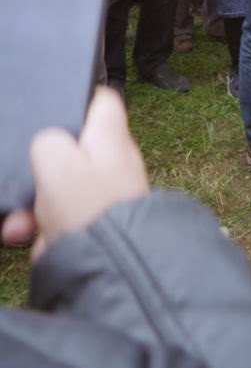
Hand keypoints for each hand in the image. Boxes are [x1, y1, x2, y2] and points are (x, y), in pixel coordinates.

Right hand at [1, 88, 148, 257]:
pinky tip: (25, 234)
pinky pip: (58, 216)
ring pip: (59, 186)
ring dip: (32, 202)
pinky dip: (39, 225)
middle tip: (26, 180)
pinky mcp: (94, 224)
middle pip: (70, 149)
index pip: (103, 101)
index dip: (78, 98)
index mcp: (111, 136)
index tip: (54, 108)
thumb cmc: (89, 208)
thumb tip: (48, 143)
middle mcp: (114, 162)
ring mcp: (105, 193)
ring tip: (19, 222)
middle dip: (39, 167)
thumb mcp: (56, 160)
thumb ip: (48, 140)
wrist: (110, 269)